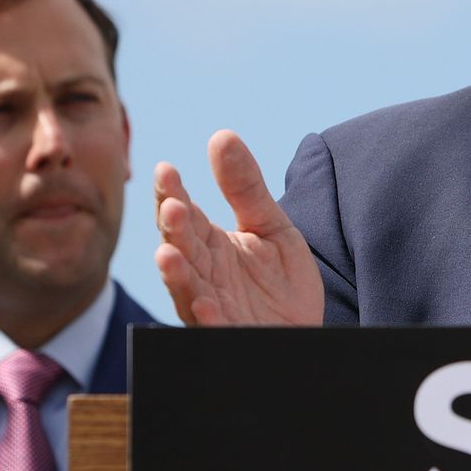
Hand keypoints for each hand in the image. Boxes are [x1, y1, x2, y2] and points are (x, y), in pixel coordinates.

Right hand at [154, 130, 323, 326]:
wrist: (305, 332)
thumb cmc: (282, 283)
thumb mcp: (271, 227)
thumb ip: (246, 188)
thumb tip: (221, 136)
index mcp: (208, 245)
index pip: (183, 214)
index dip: (171, 194)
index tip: (166, 170)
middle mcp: (203, 275)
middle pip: (180, 248)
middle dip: (173, 230)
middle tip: (172, 207)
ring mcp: (212, 307)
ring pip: (186, 290)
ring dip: (175, 274)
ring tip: (168, 254)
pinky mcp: (229, 335)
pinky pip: (213, 329)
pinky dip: (207, 319)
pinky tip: (206, 304)